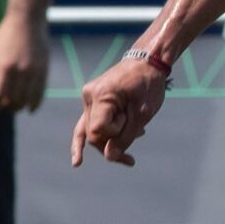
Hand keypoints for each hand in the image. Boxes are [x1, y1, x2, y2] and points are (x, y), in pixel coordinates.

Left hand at [0, 13, 50, 116]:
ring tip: (13, 106)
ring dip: (19, 106)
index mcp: (4, 67)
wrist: (28, 21)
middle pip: (13, 101)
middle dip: (5, 107)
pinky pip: (40, 94)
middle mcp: (20, 72)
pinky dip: (34, 104)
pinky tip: (30, 108)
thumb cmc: (5, 35)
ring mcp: (34, 72)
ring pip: (26, 100)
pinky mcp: (44, 71)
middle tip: (1, 107)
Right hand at [71, 53, 169, 168]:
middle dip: (114, 142)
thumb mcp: (142, 114)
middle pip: (93, 134)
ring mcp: (88, 99)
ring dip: (110, 142)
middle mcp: (89, 97)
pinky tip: (77, 161)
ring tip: (129, 158)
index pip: (98, 130)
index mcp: (100, 95)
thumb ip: (125, 137)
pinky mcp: (92, 102)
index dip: (116, 133)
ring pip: (91, 131)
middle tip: (140, 133)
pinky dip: (92, 139)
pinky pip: (89, 124)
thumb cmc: (147, 85)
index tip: (133, 120)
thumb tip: (109, 158)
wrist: (147, 62)